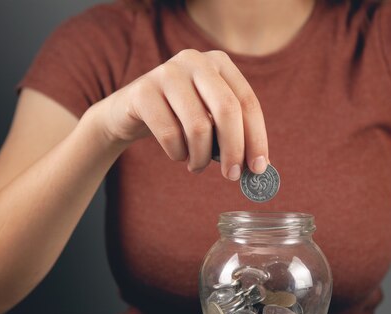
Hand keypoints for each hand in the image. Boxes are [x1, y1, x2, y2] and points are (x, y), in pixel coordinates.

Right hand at [89, 49, 268, 179]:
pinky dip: (178, 154)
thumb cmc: (180, 118)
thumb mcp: (210, 119)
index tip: (259, 168)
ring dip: (202, 157)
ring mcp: (167, 72)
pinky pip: (170, 134)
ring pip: (199, 127)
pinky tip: (178, 154)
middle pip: (228, 110)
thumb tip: (262, 167)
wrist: (128, 112)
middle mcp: (195, 60)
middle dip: (234, 149)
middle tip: (232, 176)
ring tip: (198, 165)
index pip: (248, 103)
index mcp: (220, 63)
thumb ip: (235, 135)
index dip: (256, 138)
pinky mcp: (143, 91)